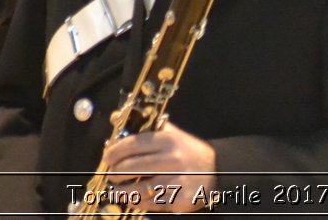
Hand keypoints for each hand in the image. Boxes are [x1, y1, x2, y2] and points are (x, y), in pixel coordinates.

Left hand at [100, 123, 215, 212]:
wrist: (219, 170)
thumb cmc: (190, 152)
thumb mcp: (176, 135)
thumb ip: (153, 130)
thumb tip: (123, 125)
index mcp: (169, 140)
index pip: (133, 145)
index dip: (115, 151)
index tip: (107, 157)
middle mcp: (172, 159)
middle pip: (129, 168)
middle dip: (115, 173)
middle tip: (113, 174)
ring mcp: (175, 181)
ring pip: (135, 189)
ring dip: (121, 191)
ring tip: (118, 189)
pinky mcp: (178, 199)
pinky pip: (148, 203)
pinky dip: (136, 202)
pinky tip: (134, 198)